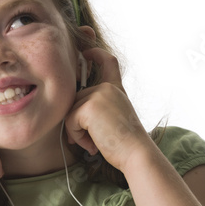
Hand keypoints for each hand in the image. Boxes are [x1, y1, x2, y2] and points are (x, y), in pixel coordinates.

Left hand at [64, 48, 151, 172]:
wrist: (136, 153)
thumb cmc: (124, 144)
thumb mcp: (112, 118)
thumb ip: (96, 108)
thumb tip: (68, 113)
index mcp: (116, 89)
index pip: (108, 62)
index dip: (96, 54)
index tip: (86, 52)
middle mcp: (107, 88)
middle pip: (76, 99)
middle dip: (76, 122)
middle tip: (93, 140)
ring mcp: (98, 94)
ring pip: (70, 111)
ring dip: (76, 131)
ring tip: (94, 143)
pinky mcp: (88, 106)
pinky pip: (69, 121)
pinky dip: (76, 136)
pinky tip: (92, 145)